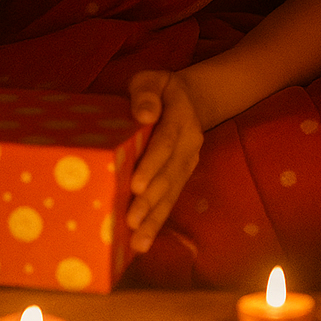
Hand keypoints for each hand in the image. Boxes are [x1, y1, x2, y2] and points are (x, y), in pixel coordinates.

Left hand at [125, 69, 202, 252]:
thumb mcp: (151, 80)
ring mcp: (188, 162)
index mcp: (181, 117)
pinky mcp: (182, 176)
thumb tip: (145, 114)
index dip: (152, 164)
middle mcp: (189, 143)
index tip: (136, 185)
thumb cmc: (158, 90)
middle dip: (150, 200)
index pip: (166, 143)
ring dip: (154, 218)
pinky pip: (171, 199)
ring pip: (172, 192)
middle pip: (169, 174)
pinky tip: (143, 241)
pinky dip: (157, 220)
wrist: (189, 99)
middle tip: (131, 221)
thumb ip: (146, 93)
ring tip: (138, 240)